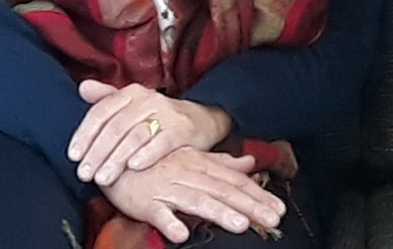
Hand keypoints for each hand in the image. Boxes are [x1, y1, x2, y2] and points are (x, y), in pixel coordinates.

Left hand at [71, 81, 230, 181]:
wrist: (199, 120)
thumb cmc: (156, 116)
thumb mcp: (132, 104)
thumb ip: (106, 98)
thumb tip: (82, 88)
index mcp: (130, 93)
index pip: (101, 112)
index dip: (84, 134)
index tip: (73, 156)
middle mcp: (146, 99)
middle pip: (115, 126)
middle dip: (97, 152)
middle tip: (84, 174)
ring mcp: (165, 113)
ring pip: (135, 136)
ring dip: (116, 159)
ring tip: (103, 178)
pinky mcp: (181, 130)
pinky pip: (162, 142)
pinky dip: (147, 154)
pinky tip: (134, 167)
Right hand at [99, 147, 283, 241]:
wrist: (114, 158)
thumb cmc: (155, 161)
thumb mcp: (190, 158)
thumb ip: (220, 163)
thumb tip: (249, 163)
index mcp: (199, 165)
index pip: (233, 181)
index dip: (257, 194)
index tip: (279, 207)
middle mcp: (187, 175)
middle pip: (223, 191)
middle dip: (250, 205)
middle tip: (273, 218)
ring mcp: (167, 189)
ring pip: (196, 200)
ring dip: (218, 213)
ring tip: (240, 225)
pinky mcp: (145, 203)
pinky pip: (159, 214)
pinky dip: (170, 223)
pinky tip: (182, 234)